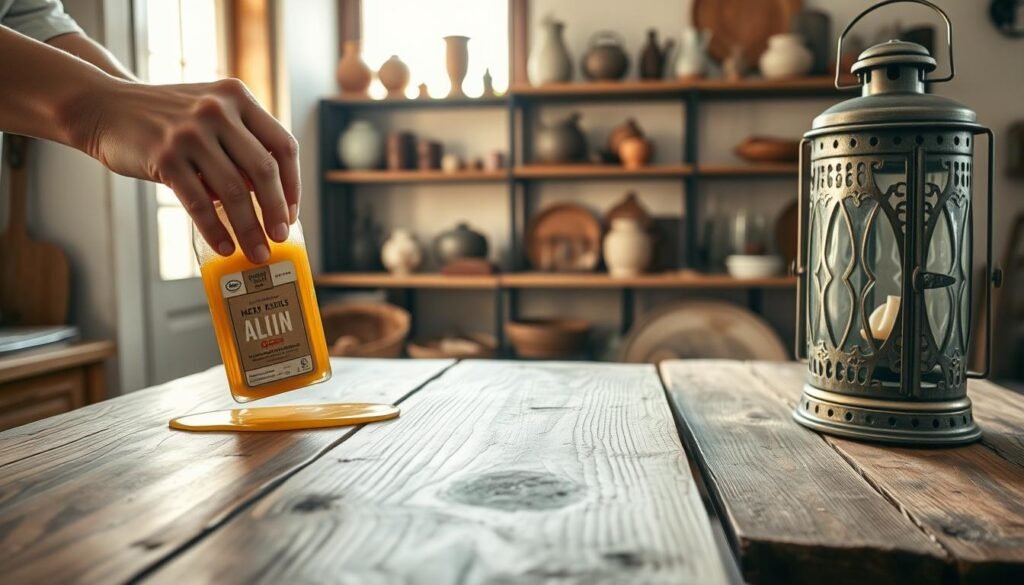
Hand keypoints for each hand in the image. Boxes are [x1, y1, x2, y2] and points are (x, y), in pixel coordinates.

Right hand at [76, 78, 299, 262]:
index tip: (291, 213)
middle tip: (279, 237)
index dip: (293, 184)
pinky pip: (199, 203)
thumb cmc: (168, 120)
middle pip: (263, 170)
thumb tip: (271, 201)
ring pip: (234, 191)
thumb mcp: (211, 115)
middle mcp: (217, 110)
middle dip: (276, 211)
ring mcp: (190, 133)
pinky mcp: (165, 156)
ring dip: (249, 229)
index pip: (282, 146)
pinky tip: (225, 246)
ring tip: (257, 252)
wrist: (106, 108)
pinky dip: (216, 230)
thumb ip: (241, 146)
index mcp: (238, 97)